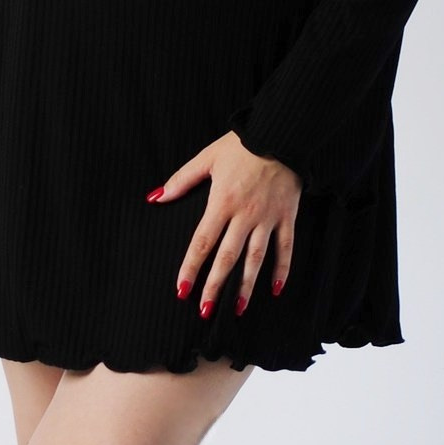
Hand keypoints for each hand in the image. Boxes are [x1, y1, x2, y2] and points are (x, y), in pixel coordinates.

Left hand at [147, 130, 301, 315]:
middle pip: (227, 257)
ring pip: (256, 258)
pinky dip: (282, 269)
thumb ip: (182, 180)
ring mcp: (267, 218)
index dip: (191, 268)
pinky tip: (276, 289)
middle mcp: (244, 215)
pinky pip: (285, 248)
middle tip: (205, 311)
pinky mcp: (287, 216)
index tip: (182, 290)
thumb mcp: (207, 158)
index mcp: (221, 203)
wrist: (280, 133)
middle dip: (215, 286)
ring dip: (246, 285)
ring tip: (238, 309)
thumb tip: (156, 197)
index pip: (202, 242)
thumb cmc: (241, 146)